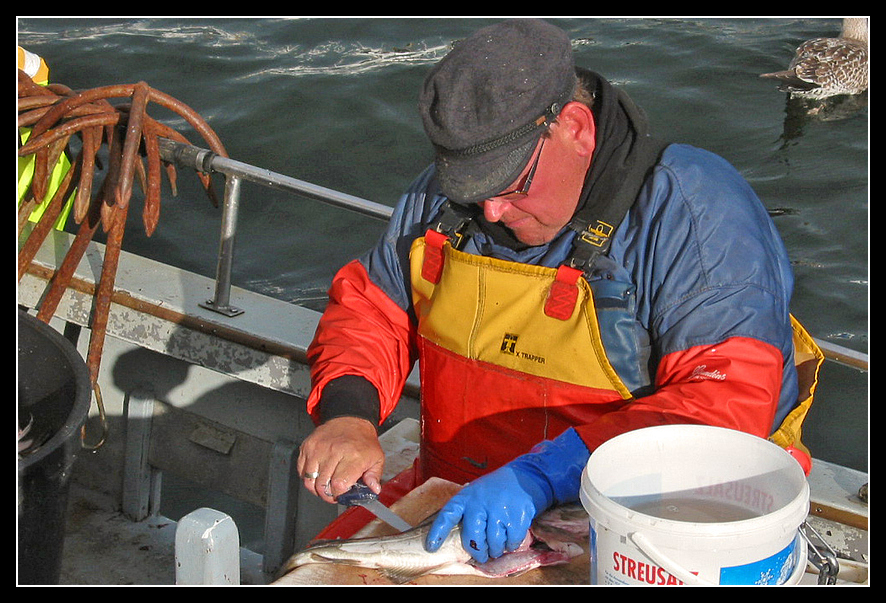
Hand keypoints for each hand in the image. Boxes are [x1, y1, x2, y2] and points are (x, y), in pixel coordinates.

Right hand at [297, 416, 383, 503]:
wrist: (350, 420)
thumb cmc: (362, 441)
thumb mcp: (377, 458)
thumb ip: (374, 476)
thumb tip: (373, 490)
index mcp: (353, 456)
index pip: (338, 485)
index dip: (339, 494)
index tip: (342, 494)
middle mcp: (334, 452)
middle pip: (322, 485)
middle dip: (327, 494)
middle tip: (333, 492)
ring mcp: (318, 449)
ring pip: (309, 481)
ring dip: (316, 488)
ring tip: (325, 485)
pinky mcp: (307, 446)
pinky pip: (301, 471)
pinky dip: (308, 477)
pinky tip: (318, 474)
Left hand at [424, 428, 589, 562]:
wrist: (527, 475)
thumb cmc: (498, 488)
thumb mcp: (477, 493)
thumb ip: (468, 511)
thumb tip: (466, 541)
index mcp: (467, 496)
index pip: (448, 514)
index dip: (438, 533)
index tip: (431, 547)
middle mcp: (480, 502)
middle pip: (473, 538)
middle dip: (478, 552)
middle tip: (482, 555)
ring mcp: (499, 509)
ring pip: (493, 544)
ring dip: (497, 549)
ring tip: (499, 544)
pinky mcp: (517, 516)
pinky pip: (511, 542)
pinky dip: (511, 544)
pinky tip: (511, 537)